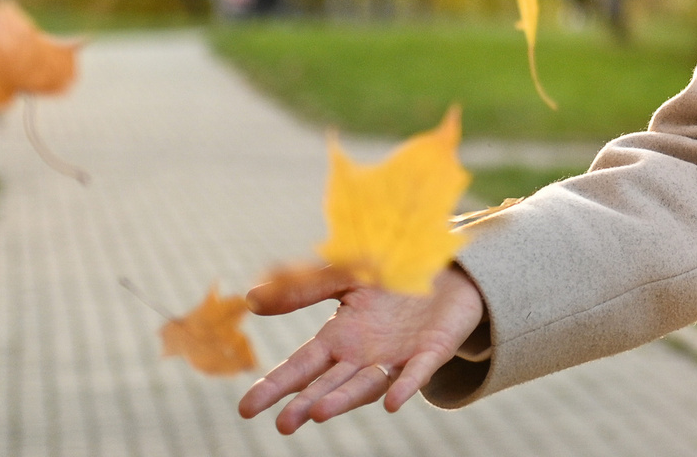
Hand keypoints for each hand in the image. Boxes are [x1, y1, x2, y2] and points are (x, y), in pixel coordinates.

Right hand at [237, 262, 486, 433]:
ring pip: (366, 384)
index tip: (246, 409)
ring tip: (318, 414)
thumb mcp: (346, 275)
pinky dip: (403, 387)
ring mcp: (395, 358)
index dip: (275, 386)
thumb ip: (304, 287)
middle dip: (306, 403)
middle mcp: (363, 356)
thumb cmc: (394, 279)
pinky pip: (415, 374)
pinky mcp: (429, 353)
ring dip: (344, 399)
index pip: (301, 366)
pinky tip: (391, 403)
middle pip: (329, 384)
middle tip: (283, 424)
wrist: (450, 270)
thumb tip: (250, 300)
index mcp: (339, 339)